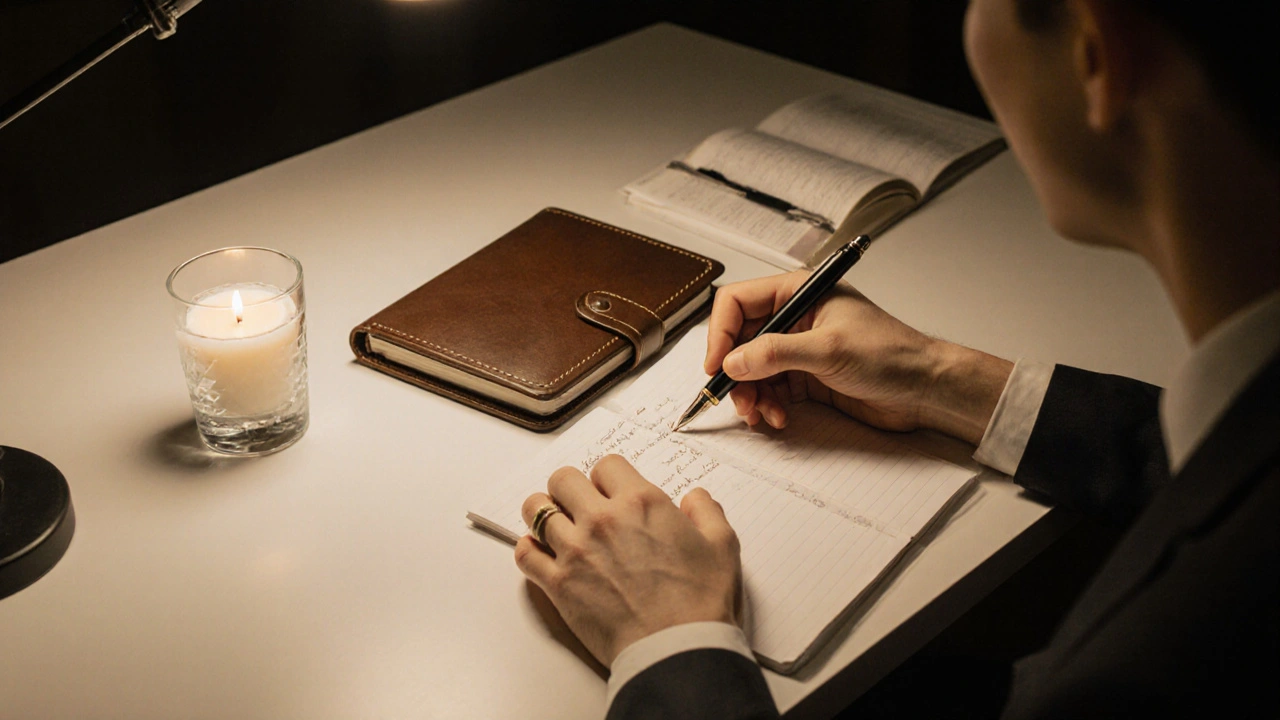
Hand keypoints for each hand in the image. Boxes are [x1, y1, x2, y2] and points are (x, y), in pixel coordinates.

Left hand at [515, 455, 741, 667]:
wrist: (676, 649)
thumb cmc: (700, 602)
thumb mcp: (722, 546)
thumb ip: (706, 511)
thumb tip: (695, 498)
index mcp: (642, 502)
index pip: (606, 465)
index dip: (610, 477)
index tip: (612, 492)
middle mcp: (603, 519)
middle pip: (563, 479)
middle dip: (571, 488)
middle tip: (580, 504)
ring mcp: (576, 550)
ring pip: (536, 509)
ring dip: (544, 513)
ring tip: (556, 524)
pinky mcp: (558, 584)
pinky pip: (525, 554)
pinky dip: (529, 549)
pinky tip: (542, 553)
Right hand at [706, 272, 1012, 444]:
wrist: (924, 389)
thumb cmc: (891, 354)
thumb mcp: (829, 350)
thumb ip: (777, 353)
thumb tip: (733, 361)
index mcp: (799, 292)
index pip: (738, 302)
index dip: (720, 333)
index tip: (717, 365)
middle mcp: (794, 317)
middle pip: (739, 340)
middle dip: (734, 372)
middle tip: (736, 399)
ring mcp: (797, 349)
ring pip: (750, 370)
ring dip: (749, 395)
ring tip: (761, 415)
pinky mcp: (804, 377)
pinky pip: (768, 390)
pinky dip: (765, 406)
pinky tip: (778, 418)